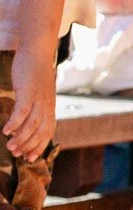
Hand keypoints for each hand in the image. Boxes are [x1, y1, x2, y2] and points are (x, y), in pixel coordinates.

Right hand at [4, 45, 55, 161]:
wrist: (37, 51)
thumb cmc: (35, 72)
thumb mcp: (39, 92)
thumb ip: (37, 106)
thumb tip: (26, 121)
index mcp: (50, 107)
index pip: (47, 132)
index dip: (39, 146)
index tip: (29, 158)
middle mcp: (47, 106)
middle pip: (40, 132)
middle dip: (28, 146)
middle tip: (15, 154)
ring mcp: (39, 99)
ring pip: (32, 125)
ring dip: (21, 138)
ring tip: (10, 147)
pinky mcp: (29, 91)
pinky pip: (22, 111)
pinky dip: (15, 123)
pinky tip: (6, 131)